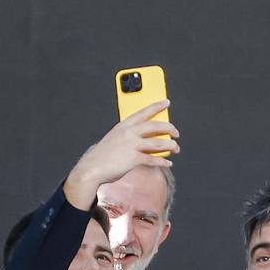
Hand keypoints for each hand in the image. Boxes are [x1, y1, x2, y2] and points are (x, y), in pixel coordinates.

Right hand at [63, 102, 178, 209]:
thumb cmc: (103, 156)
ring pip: (157, 142)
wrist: (92, 167)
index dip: (157, 106)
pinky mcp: (134, 158)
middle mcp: (129, 133)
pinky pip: (153, 159)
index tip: (166, 103)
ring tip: (176, 148)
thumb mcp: (115, 139)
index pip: (143, 112)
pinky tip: (168, 163)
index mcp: (123, 125)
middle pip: (154, 126)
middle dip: (168, 128)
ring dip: (170, 145)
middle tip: (176, 132)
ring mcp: (132, 145)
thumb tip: (144, 142)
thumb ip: (128, 137)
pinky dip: (163, 162)